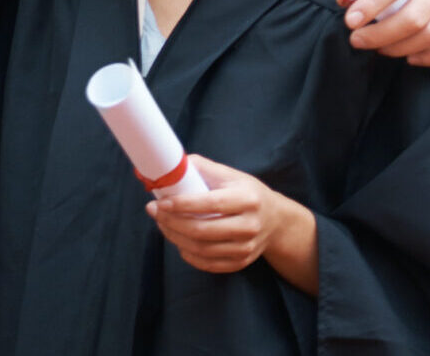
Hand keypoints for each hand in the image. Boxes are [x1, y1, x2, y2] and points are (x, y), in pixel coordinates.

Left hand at [151, 156, 317, 292]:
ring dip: (176, 237)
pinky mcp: (242, 262)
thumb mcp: (228, 174)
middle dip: (172, 221)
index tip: (160, 201)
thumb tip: (166, 165)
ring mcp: (247, 247)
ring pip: (204, 249)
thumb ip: (199, 168)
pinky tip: (178, 241)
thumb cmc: (245, 191)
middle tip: (153, 211)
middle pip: (203, 230)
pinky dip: (190, 255)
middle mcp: (249, 225)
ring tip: (161, 223)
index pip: (210, 204)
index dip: (182, 204)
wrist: (276, 220)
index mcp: (246, 198)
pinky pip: (210, 264)